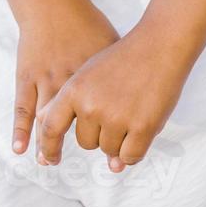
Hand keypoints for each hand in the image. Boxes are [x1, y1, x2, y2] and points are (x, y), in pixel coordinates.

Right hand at [11, 0, 117, 155]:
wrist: (54, 4)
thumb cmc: (87, 23)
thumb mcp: (112, 46)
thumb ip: (122, 71)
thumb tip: (139, 89)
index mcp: (95, 80)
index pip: (109, 120)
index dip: (115, 143)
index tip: (119, 158)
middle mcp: (71, 85)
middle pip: (81, 127)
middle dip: (89, 147)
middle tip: (93, 162)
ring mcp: (46, 81)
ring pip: (49, 123)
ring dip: (49, 146)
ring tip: (51, 161)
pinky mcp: (27, 77)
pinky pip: (23, 109)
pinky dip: (21, 130)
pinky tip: (20, 148)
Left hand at [34, 29, 191, 171]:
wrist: (157, 46)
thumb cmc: (122, 60)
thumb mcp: (87, 75)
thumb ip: (75, 107)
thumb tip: (73, 139)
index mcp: (73, 90)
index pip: (51, 126)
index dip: (48, 147)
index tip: (49, 160)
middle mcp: (90, 106)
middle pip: (85, 143)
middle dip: (98, 135)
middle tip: (115, 112)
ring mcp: (116, 117)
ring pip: (109, 150)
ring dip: (119, 141)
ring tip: (130, 112)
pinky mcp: (142, 127)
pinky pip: (130, 156)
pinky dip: (133, 151)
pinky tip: (140, 132)